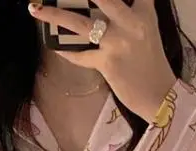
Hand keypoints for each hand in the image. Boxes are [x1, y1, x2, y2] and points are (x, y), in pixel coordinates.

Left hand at [29, 0, 177, 121]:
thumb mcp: (147, 33)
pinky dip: (66, 51)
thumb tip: (102, 10)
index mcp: (144, 14)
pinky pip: (80, 55)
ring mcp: (117, 43)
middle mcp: (131, 24)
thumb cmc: (152, 65)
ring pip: (81, 24)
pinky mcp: (107, 63)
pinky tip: (54, 45)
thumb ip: (130, 16)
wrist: (160, 96)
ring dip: (55, 16)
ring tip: (35, 10)